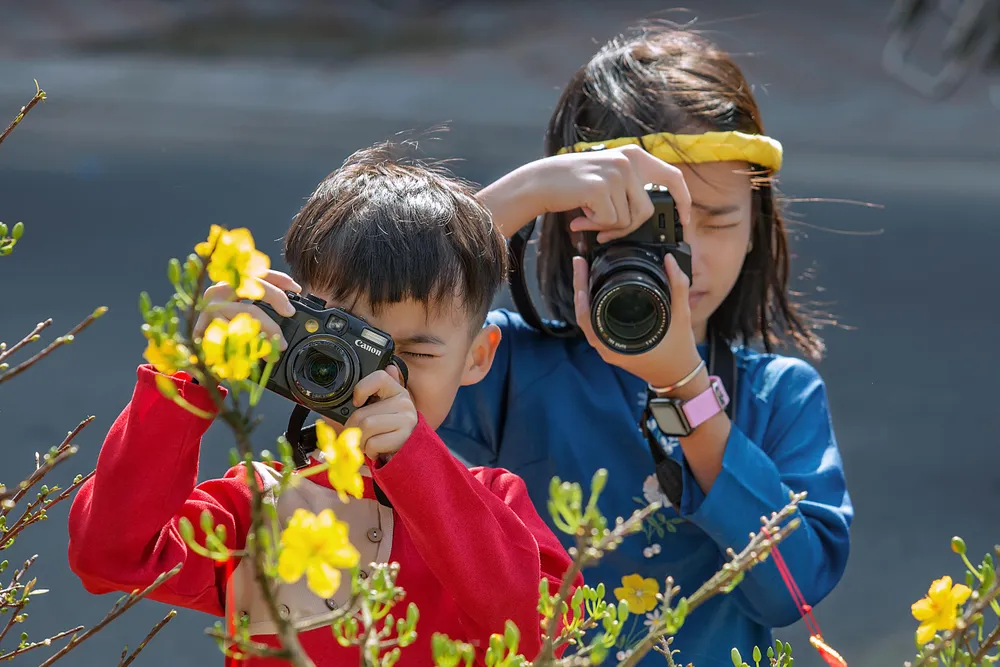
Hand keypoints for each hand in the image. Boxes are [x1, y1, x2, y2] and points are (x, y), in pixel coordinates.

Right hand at [194, 270, 300, 349]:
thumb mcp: (240, 311)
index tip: (297, 288)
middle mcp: (217, 292)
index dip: (279, 278)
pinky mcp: (206, 329)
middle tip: (290, 313)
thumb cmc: (221, 329)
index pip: (256, 273)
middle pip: (253, 285)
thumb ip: (259, 305)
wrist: (193, 353)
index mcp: (228, 284)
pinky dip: (252, 345)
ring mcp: (210, 310)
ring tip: (279, 346)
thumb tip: (288, 307)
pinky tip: (260, 354)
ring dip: (269, 329)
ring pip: (248, 312)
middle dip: (276, 297)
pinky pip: (237, 334)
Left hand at [345, 365, 417, 460]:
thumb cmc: (388, 430)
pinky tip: (376, 450)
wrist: (407, 452)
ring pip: (366, 427)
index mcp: (396, 391)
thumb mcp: (382, 409)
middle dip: (353, 428)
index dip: (362, 389)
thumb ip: (379, 391)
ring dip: (360, 441)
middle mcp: (404, 402)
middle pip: (362, 412)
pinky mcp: (404, 437)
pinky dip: (369, 451)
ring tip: (366, 443)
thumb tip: (388, 368)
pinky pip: (373, 443)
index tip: (357, 403)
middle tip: (356, 434)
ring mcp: (406, 419)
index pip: (379, 378)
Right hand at [528, 144, 692, 242]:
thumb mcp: (608, 174)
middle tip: (613, 234)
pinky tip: (581, 216)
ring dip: (608, 227)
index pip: (673, 177)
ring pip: (628, 220)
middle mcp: (628, 160)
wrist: (539, 182)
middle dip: (632, 228)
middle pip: (647, 209)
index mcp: (634, 155)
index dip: (683, 201)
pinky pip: (610, 222)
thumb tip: (651, 212)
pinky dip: (595, 226)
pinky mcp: (601, 188)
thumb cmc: (572, 184)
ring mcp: (616, 173)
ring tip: (589, 219)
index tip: (684, 219)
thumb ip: (630, 185)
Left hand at [572, 253, 702, 388]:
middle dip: (580, 287)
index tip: (581, 268)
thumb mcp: (681, 315)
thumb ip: (677, 286)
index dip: (581, 289)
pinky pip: (596, 324)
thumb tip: (669, 260)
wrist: (680, 375)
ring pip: (588, 319)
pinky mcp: (613, 345)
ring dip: (584, 296)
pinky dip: (593, 306)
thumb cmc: (679, 351)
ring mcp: (608, 348)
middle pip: (583, 314)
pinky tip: (594, 290)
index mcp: (615, 344)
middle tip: (580, 263)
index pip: (586, 315)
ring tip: (584, 272)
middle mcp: (607, 348)